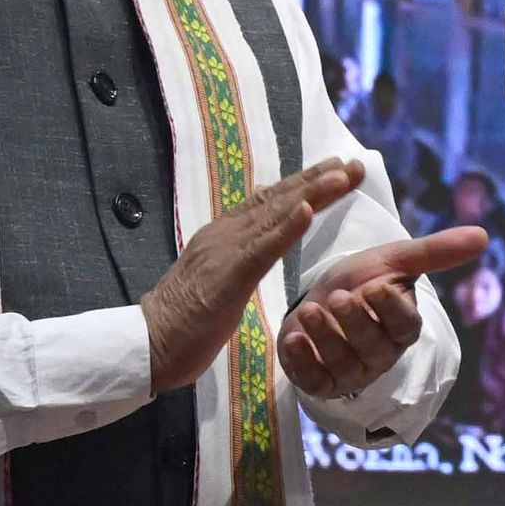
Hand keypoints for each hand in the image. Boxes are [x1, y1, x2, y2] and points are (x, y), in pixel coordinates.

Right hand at [139, 159, 364, 395]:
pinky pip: (262, 248)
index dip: (306, 184)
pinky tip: (308, 210)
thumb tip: (260, 231)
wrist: (149, 341)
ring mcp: (225, 250)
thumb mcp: (221, 276)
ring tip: (342, 175)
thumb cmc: (187, 319)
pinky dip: (286, 227)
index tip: (340, 170)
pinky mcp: (228, 274)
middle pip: (279, 200)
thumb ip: (240, 252)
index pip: (271, 202)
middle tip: (356, 164)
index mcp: (226, 235)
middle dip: (319, 180)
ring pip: (275, 215)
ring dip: (312, 193)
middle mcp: (226, 233)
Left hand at [279, 227, 487, 400]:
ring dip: (326, 336)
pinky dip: (303, 362)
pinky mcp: (322, 382)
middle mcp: (381, 355)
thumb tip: (484, 234)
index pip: (404, 324)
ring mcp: (352, 372)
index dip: (390, 309)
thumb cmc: (359, 281)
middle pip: (373, 346)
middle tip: (339, 297)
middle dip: (355, 322)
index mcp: (402, 327)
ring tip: (310, 310)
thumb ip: (434, 252)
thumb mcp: (392, 261)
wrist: (316, 299)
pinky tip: (292, 339)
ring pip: (344, 362)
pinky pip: (315, 380)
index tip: (376, 288)